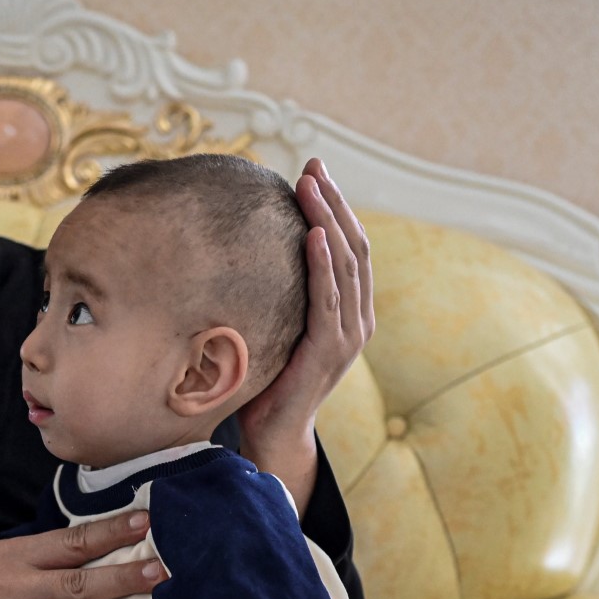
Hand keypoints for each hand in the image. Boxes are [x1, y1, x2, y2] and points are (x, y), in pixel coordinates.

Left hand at [237, 158, 374, 512]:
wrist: (271, 434)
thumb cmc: (267, 378)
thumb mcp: (276, 325)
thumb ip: (276, 291)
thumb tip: (242, 245)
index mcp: (349, 310)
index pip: (350, 246)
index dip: (336, 206)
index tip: (314, 170)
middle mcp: (357, 319)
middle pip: (355, 246)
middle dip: (335, 201)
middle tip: (314, 164)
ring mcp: (349, 335)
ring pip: (348, 265)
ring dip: (330, 220)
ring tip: (312, 186)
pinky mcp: (331, 351)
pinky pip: (330, 300)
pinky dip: (325, 266)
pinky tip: (314, 236)